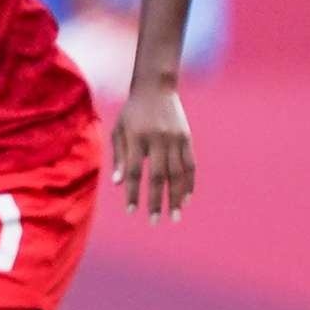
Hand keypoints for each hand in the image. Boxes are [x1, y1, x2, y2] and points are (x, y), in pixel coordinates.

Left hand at [111, 81, 193, 222]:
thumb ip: (120, 157)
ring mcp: (175, 139)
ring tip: (175, 216)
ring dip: (176, 197)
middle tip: (155, 221)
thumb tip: (119, 184)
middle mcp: (157, 139)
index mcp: (137, 138)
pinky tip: (186, 199)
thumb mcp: (119, 130)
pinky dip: (189, 183)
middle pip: (158, 176)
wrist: (155, 88)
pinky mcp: (187, 138)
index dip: (133, 193)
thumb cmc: (131, 113)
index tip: (131, 211)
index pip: (135, 172)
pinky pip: (190, 164)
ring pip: (178, 173)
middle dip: (157, 200)